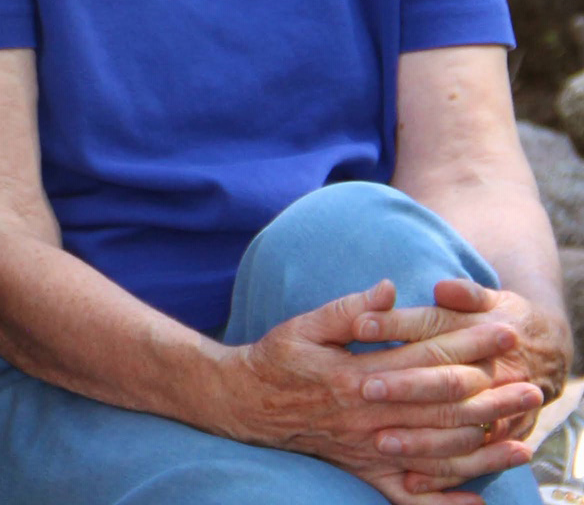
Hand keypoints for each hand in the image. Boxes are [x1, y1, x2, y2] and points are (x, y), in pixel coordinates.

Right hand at [214, 282, 541, 504]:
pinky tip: (478, 500)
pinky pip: (408, 495)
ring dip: (483, 448)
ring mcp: (366, 448)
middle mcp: (366, 417)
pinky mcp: (361, 470)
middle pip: (443, 408)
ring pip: (435, 452)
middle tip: (531, 386)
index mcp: (354, 376)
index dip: (467, 344)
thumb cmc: (275, 359)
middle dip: (492, 396)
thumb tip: (391, 290)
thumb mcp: (304, 324)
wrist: (242, 403)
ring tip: (522, 439)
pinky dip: (445, 501)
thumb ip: (349, 310)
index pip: (425, 358)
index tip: (502, 330)